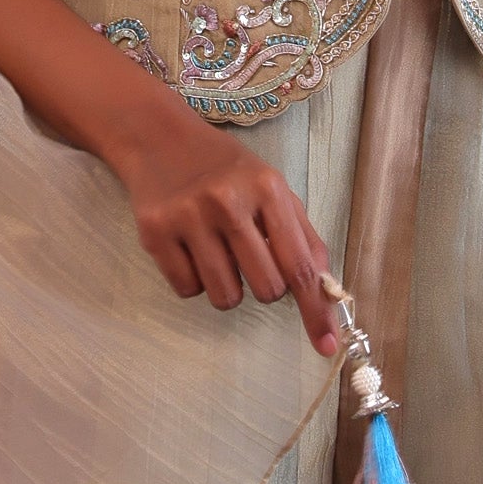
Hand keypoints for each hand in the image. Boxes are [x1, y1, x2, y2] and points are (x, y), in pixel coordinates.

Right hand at [110, 117, 340, 360]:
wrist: (159, 137)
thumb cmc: (226, 168)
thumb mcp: (272, 187)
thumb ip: (302, 237)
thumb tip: (326, 290)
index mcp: (267, 189)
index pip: (300, 266)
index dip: (316, 311)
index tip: (328, 346)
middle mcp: (228, 201)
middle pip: (266, 289)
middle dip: (264, 287)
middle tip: (249, 258)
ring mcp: (189, 217)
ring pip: (225, 297)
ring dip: (228, 288)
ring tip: (217, 251)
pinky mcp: (155, 233)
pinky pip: (188, 290)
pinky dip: (194, 280)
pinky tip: (189, 247)